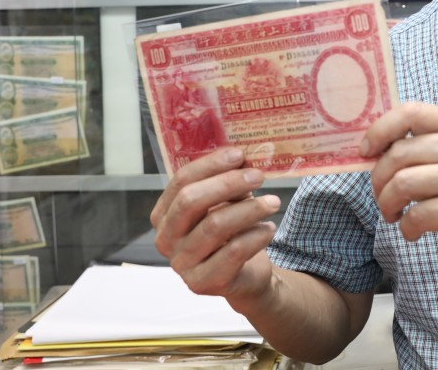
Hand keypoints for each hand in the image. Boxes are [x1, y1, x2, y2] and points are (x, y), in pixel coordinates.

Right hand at [150, 148, 280, 300]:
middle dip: (227, 184)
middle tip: (258, 177)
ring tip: (273, 202)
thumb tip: (244, 160)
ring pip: (214, 226)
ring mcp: (182, 264)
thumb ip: (227, 185)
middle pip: (191, 201)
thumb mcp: (225, 205)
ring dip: (249, 209)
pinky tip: (269, 228)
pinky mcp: (203, 282)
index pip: (181, 182)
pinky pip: (233, 251)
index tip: (239, 155)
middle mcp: (166, 239)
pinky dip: (256, 235)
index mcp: (164, 214)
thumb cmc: (231, 234)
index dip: (210, 165)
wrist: (244, 277)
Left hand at [360, 102, 437, 268]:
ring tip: (394, 216)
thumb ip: (431, 146)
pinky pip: (420, 214)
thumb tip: (376, 152)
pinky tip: (413, 231)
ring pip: (405, 184)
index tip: (366, 151)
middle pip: (399, 152)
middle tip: (382, 198)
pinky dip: (408, 226)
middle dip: (378, 180)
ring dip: (389, 205)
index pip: (410, 111)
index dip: (379, 130)